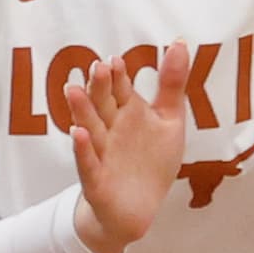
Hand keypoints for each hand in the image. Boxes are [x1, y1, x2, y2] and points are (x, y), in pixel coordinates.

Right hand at [62, 40, 188, 252]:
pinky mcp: (96, 179)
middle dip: (99, 88)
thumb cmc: (151, 162)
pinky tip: (79, 134)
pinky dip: (83, 149)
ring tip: (73, 91)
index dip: (118, 77)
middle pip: (102, 105)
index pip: (120, 90)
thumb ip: (172, 83)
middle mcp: (110, 130)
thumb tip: (180, 42)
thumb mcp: (169, 120)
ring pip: (89, 128)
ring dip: (81, 111)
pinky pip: (87, 162)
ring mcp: (101, 154)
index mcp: (127, 114)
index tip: (116, 60)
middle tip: (97, 68)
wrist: (138, 210)